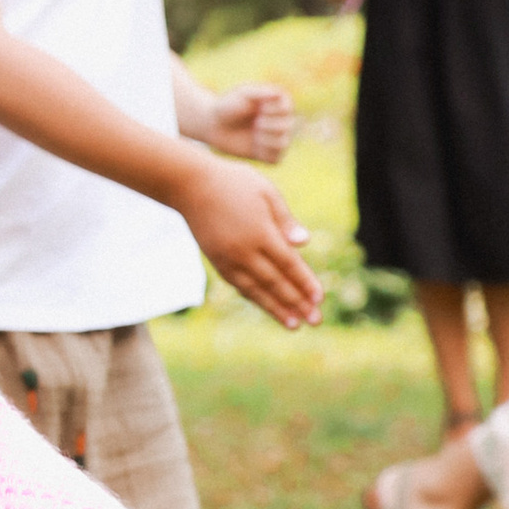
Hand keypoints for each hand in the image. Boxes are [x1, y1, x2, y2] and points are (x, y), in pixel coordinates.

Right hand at [180, 147, 319, 329]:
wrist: (189, 185)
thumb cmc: (233, 183)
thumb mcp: (266, 191)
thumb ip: (285, 220)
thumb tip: (304, 243)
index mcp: (260, 232)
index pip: (288, 264)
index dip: (304, 282)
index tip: (319, 299)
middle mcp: (243, 251)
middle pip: (275, 282)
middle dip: (296, 303)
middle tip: (315, 321)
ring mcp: (228, 259)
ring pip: (256, 290)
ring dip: (276, 309)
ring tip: (294, 325)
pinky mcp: (216, 261)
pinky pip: (239, 285)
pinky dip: (255, 298)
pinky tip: (267, 306)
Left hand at [205, 83, 294, 164]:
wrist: (215, 125)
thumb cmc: (228, 105)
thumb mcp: (242, 94)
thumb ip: (260, 93)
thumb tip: (278, 94)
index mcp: (278, 103)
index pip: (287, 108)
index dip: (272, 111)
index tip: (259, 108)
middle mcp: (281, 121)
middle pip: (287, 126)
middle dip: (269, 125)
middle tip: (256, 123)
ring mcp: (276, 138)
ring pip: (283, 143)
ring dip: (267, 139)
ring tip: (255, 134)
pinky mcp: (267, 154)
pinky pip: (275, 159)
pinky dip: (264, 153)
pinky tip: (254, 146)